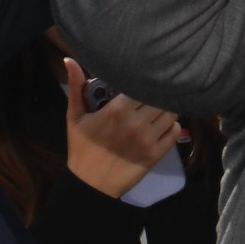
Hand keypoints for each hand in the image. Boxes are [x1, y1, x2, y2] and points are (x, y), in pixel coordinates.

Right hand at [62, 60, 180, 197]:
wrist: (90, 184)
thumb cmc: (82, 147)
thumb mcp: (74, 117)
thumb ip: (76, 86)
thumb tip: (69, 60)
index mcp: (117, 109)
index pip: (143, 85)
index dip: (146, 81)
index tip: (145, 79)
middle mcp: (136, 122)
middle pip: (160, 97)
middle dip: (158, 94)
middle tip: (155, 92)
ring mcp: (149, 138)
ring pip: (171, 113)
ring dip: (167, 108)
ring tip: (160, 107)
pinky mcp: (156, 154)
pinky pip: (175, 132)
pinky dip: (173, 125)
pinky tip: (165, 124)